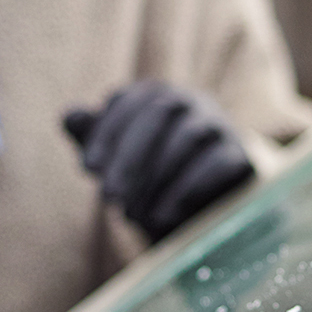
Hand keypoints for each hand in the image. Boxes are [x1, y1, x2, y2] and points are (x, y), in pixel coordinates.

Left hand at [64, 80, 254, 241]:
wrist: (199, 212)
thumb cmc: (149, 177)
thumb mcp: (116, 160)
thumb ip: (93, 137)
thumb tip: (70, 116)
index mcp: (156, 95)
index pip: (127, 100)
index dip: (106, 132)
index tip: (89, 168)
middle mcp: (191, 102)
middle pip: (160, 111)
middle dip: (131, 156)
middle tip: (110, 197)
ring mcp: (220, 125)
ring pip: (189, 136)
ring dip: (156, 176)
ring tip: (133, 215)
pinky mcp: (241, 157)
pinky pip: (218, 163)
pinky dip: (187, 189)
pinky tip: (164, 216)